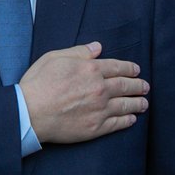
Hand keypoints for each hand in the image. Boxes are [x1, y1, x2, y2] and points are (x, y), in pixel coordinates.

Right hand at [19, 42, 148, 144]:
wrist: (30, 113)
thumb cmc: (38, 84)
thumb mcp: (55, 58)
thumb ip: (79, 52)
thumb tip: (97, 47)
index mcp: (91, 69)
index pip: (117, 67)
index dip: (130, 68)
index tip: (136, 70)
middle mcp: (100, 89)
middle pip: (126, 86)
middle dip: (138, 85)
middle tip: (145, 87)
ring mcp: (100, 109)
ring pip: (126, 105)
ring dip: (138, 103)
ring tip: (144, 103)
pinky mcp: (96, 128)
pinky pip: (118, 123)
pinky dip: (127, 120)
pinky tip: (132, 119)